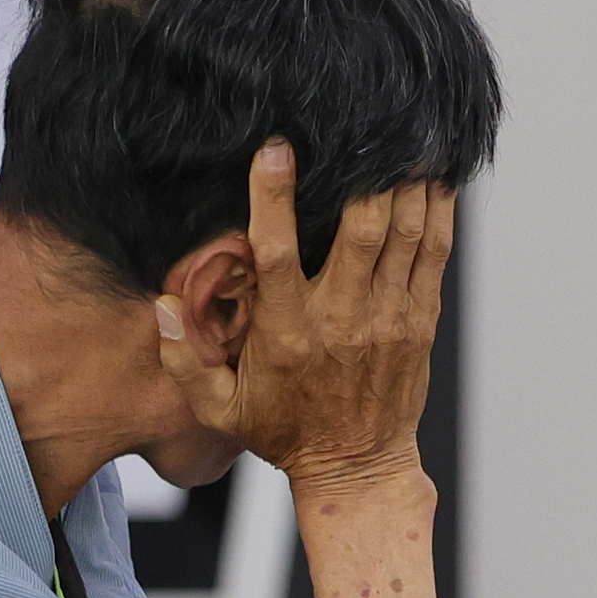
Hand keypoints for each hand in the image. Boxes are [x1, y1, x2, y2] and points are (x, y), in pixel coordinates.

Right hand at [156, 142, 454, 497]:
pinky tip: (436, 176)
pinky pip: (433, 255)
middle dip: (364, 177)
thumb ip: (183, 360)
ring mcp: (388, 318)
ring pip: (404, 235)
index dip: (274, 196)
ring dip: (407, 183)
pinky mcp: (420, 321)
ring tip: (408, 136)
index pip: (277, 251)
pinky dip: (438, 212)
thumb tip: (158, 306)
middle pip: (360, 232)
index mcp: (286, 332)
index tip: (275, 148)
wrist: (357, 469)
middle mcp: (341, 319)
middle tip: (365, 129)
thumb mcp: (219, 408)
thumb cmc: (284, 432)